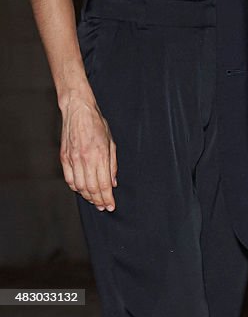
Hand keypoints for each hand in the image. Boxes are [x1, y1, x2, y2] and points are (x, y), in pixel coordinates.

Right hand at [60, 96, 117, 210]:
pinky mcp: (64, 158)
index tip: (111, 206)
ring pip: (79, 187)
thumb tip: (113, 182)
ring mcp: (73, 159)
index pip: (104, 184)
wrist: (78, 110)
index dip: (108, 198)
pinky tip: (81, 190)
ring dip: (87, 197)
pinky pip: (69, 179)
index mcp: (99, 154)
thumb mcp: (111, 141)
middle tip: (104, 206)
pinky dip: (76, 188)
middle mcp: (85, 159)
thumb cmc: (96, 124)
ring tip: (94, 200)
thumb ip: (112, 163)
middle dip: (99, 201)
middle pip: (92, 188)